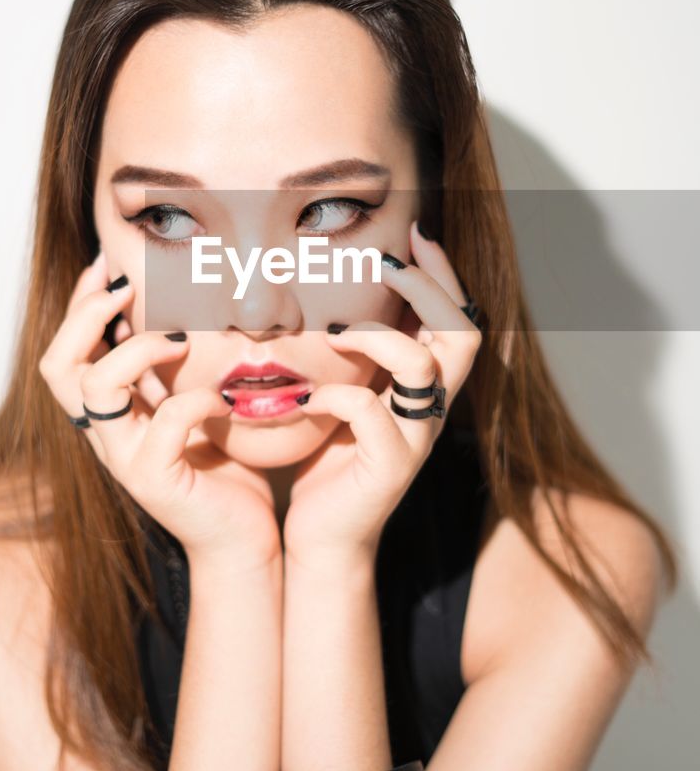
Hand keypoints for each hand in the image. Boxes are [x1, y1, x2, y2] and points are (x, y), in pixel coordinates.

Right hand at [39, 251, 282, 575]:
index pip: (65, 353)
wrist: (244, 541)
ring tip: (181, 340)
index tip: (108, 265)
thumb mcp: (195, 404)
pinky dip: (197, 399)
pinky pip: (165, 424)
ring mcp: (125, 459)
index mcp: (110, 415)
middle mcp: (105, 436)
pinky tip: (225, 399)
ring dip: (137, 350)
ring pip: (96, 388)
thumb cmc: (227, 469)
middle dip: (86, 315)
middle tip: (127, 288)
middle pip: (58, 367)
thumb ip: (178, 368)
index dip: (80, 305)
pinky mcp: (155, 480)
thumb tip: (190, 303)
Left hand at [282, 220, 482, 572]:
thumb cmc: (328, 457)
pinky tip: (308, 399)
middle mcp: (433, 409)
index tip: (416, 234)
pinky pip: (371, 414)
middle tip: (384, 265)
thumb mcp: (345, 390)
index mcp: (426, 387)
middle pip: (463, 333)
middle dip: (427, 289)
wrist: (325, 535)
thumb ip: (352, 351)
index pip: (459, 317)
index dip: (444, 274)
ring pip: (423, 366)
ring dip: (375, 335)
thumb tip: (328, 291)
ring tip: (332, 332)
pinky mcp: (390, 467)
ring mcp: (417, 438)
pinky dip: (336, 396)